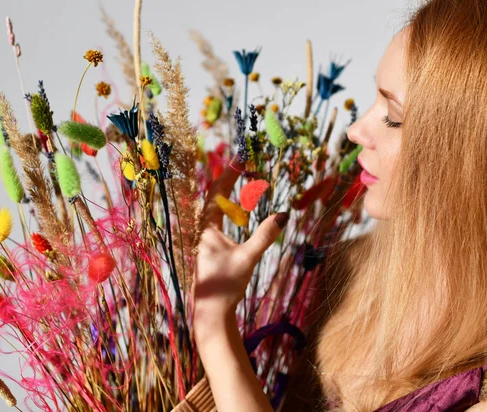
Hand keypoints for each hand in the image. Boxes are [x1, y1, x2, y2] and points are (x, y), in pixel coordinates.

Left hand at [192, 158, 288, 335]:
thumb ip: (265, 235)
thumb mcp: (248, 257)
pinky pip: (218, 220)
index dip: (228, 175)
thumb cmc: (226, 284)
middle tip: (242, 166)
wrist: (212, 310)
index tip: (240, 160)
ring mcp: (205, 239)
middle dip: (227, 180)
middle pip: (213, 197)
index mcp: (207, 229)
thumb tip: (284, 214)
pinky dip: (228, 209)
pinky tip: (239, 212)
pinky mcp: (209, 249)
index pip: (216, 193)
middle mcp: (203, 231)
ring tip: (241, 182)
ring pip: (214, 209)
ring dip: (227, 194)